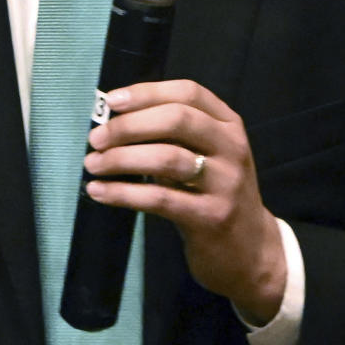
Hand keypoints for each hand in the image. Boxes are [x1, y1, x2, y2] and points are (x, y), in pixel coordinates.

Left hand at [83, 79, 284, 322]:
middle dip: (129, 126)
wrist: (251, 252)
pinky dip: (124, 193)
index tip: (111, 101)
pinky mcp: (211, 218)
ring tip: (92, 164)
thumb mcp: (207, 154)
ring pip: (167, 158)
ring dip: (122, 159)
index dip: (147, 92)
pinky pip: (160, 199)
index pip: (188, 93)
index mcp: (228, 124)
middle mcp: (231, 148)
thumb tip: (115, 118)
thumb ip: (173, 133)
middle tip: (96, 138)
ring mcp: (225, 183)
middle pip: (177, 120)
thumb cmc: (215, 193)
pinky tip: (100, 191)